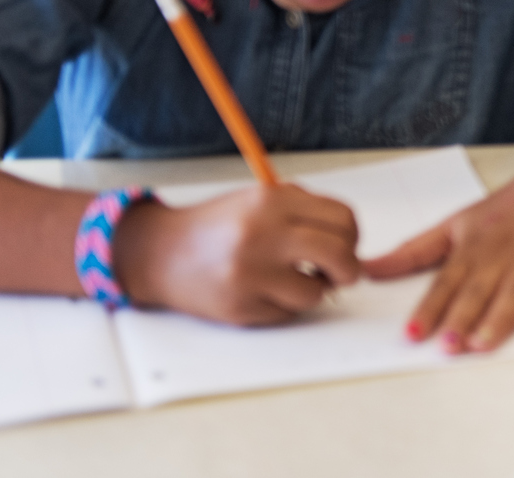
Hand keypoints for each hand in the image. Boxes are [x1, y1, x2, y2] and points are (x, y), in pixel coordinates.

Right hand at [114, 184, 361, 326]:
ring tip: (291, 280)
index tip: (346, 244)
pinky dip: (285, 305)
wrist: (162, 253)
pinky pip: (288, 313)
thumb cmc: (219, 226)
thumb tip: (349, 238)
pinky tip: (263, 291)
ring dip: (313, 290)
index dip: (352, 235)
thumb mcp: (261, 200)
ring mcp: (250, 274)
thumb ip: (305, 212)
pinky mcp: (241, 307)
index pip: (342, 219)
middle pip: (339, 255)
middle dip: (349, 269)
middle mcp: (263, 235)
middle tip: (342, 273)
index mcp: (273, 201)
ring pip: (316, 292)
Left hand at [366, 159, 513, 353]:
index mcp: (475, 244)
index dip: (430, 308)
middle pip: (480, 288)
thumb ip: (414, 251)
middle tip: (446, 346)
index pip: (447, 280)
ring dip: (500, 318)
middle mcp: (505, 251)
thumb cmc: (512, 207)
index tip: (413, 334)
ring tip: (482, 344)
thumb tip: (368, 269)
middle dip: (462, 317)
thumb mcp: (458, 223)